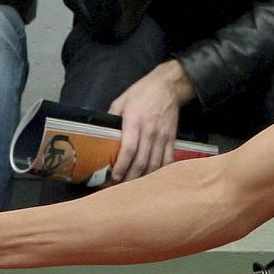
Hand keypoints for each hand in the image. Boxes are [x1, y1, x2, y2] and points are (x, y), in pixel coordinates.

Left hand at [107, 60, 193, 181]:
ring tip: (135, 185)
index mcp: (134, 121)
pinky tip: (153, 177)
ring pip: (155, 164)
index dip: (121, 166)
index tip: (114, 176)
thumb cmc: (142, 92)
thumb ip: (112, 118)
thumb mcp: (121, 101)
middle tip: (122, 186)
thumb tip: (102, 133)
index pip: (129, 149)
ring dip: (145, 177)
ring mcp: (162, 136)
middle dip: (131, 177)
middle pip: (141, 161)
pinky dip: (160, 171)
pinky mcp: (171, 138)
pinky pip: (167, 159)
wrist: (168, 87)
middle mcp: (149, 131)